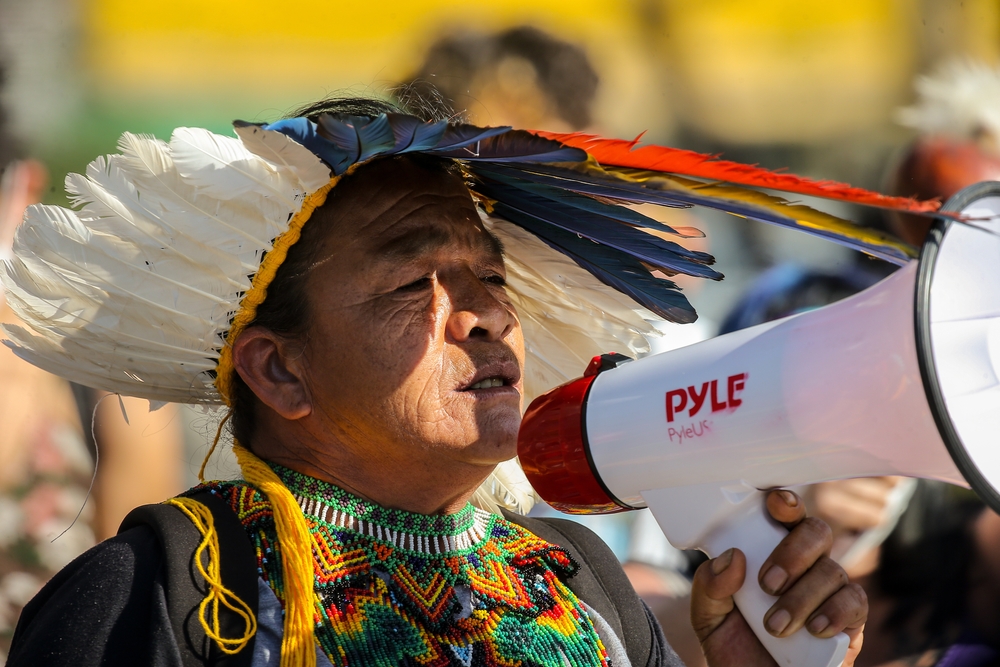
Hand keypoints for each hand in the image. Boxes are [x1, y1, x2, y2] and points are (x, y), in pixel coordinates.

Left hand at [689, 490, 866, 666]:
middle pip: (816, 532)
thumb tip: (732, 558)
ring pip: (832, 570)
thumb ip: (710, 586)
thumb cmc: (736, 646)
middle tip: (768, 583)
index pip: (785, 515)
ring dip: (801, 596)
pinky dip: (834, 612)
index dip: (786, 503)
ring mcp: (829, 591)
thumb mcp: (708, 616)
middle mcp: (805, 565)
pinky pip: (854, 601)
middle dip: (793, 553)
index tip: (775, 505)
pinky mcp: (850, 621)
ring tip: (776, 626)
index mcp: (770, 551)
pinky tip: (813, 628)